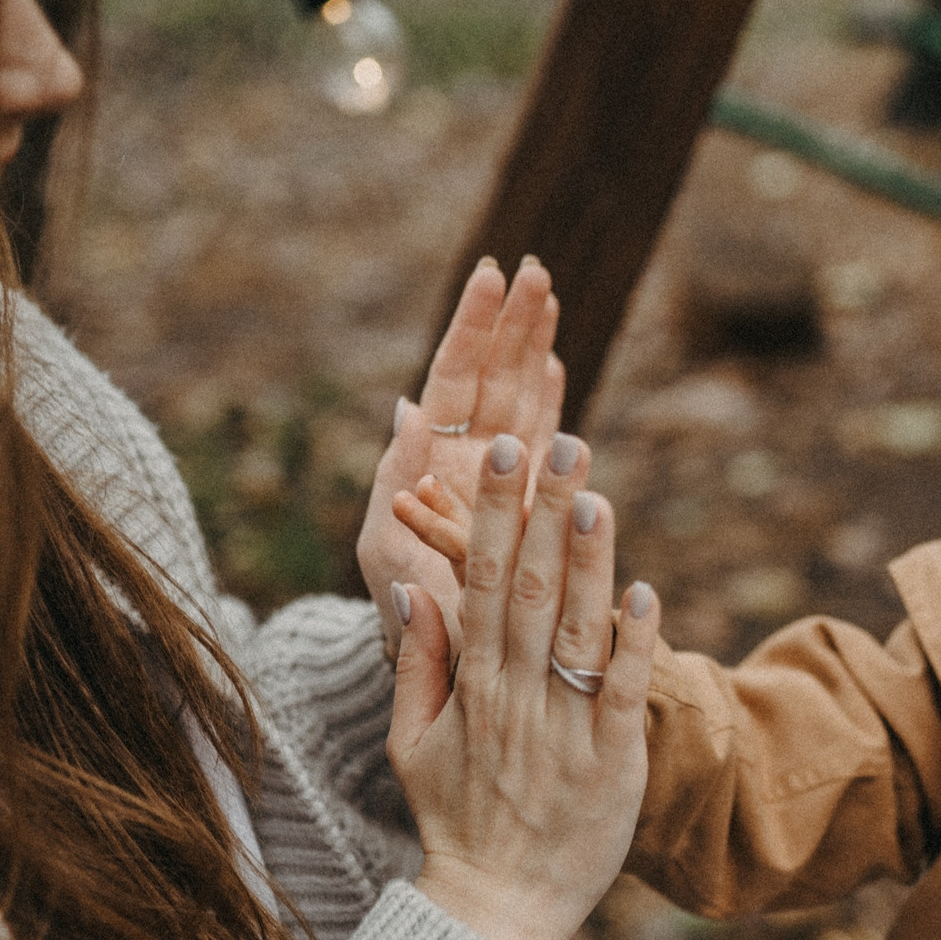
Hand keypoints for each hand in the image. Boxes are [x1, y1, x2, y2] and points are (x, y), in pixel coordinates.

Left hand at [358, 255, 563, 659]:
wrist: (439, 669)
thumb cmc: (403, 613)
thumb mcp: (387, 546)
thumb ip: (398, 479)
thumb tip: (406, 406)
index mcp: (432, 462)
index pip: (454, 379)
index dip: (473, 327)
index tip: (491, 277)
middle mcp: (469, 463)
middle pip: (493, 377)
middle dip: (512, 322)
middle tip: (533, 270)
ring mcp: (504, 481)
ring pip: (523, 399)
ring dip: (533, 346)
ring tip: (546, 295)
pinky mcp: (534, 506)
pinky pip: (544, 442)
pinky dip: (548, 400)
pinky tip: (553, 363)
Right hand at [385, 429, 659, 939]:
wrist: (496, 907)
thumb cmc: (457, 818)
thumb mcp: (412, 741)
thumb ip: (417, 661)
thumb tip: (413, 586)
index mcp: (471, 685)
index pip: (482, 581)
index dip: (494, 514)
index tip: (503, 453)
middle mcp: (515, 698)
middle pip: (531, 590)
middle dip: (544, 513)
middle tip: (561, 443)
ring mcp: (565, 730)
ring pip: (577, 632)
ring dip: (589, 562)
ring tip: (596, 495)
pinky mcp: (612, 765)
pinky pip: (623, 695)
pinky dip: (635, 646)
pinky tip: (645, 593)